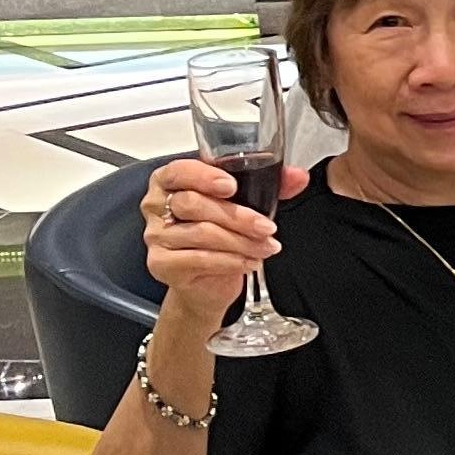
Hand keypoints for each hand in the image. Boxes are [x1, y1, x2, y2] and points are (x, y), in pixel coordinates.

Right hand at [142, 155, 303, 331]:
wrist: (206, 283)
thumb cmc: (221, 235)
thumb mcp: (244, 204)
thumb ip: (270, 186)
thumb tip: (298, 176)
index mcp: (170, 181)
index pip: (178, 171)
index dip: (204, 176)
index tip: (231, 185)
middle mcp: (156, 206)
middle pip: (193, 204)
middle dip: (237, 216)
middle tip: (266, 227)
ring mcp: (156, 236)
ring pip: (201, 233)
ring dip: (241, 241)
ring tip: (266, 246)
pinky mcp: (161, 263)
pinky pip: (199, 258)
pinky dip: (231, 260)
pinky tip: (250, 262)